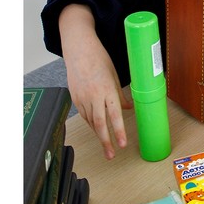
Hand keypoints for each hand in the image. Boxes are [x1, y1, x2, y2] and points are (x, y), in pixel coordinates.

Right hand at [59, 4, 132, 158]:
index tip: (122, 144)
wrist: (79, 49)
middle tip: (111, 154)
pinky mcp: (75, 98)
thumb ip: (120, 94)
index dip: (118, 131)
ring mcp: (82, 98)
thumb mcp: (114, 75)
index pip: (114, 115)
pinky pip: (84, 115)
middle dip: (106, 141)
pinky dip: (91, 123)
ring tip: (106, 145)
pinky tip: (97, 129)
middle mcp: (94, 96)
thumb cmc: (99, 58)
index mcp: (107, 89)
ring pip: (91, 122)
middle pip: (99, 124)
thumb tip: (129, 108)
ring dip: (99, 134)